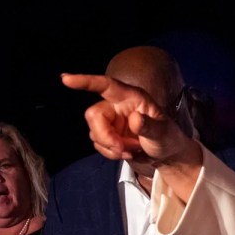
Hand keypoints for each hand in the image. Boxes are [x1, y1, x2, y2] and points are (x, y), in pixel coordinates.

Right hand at [60, 73, 197, 165]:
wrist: (166, 154)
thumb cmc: (168, 137)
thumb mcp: (164, 133)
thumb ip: (150, 127)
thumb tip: (135, 119)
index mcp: (131, 97)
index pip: (106, 85)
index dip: (86, 81)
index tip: (66, 79)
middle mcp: (117, 105)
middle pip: (94, 115)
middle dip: (105, 136)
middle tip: (123, 149)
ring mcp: (110, 120)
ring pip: (94, 132)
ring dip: (111, 147)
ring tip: (133, 150)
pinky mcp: (107, 133)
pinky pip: (98, 143)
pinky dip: (110, 152)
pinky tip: (127, 153)